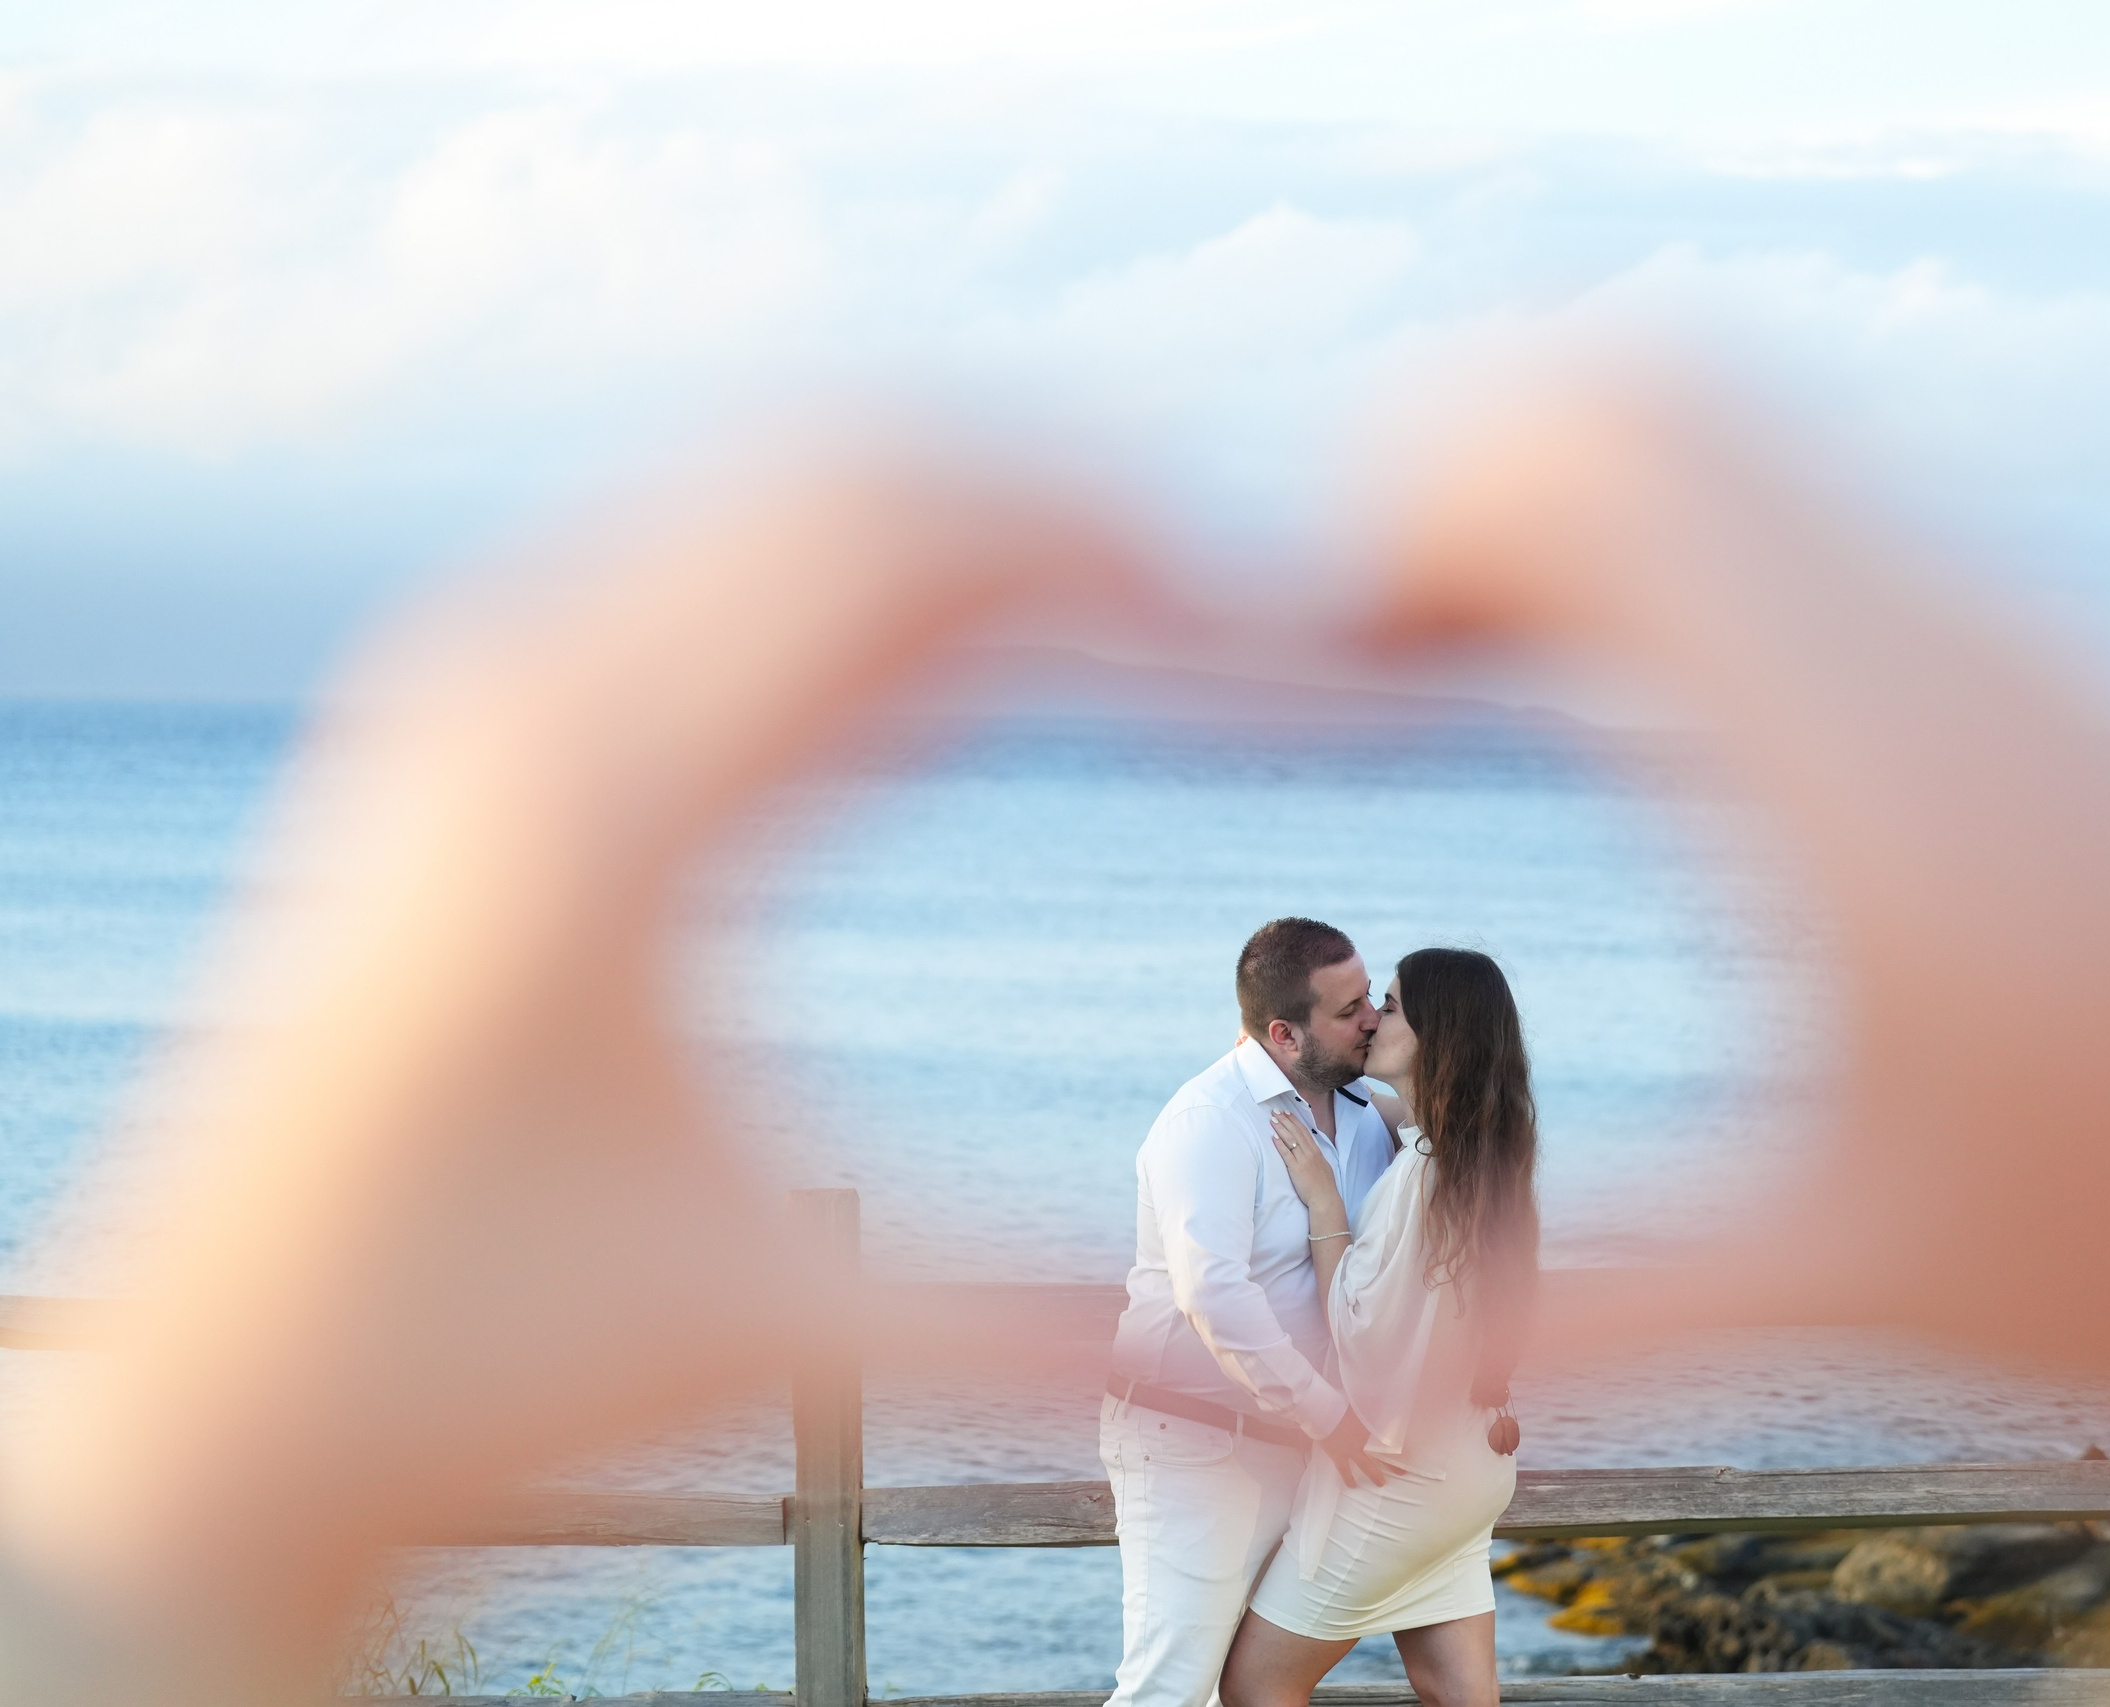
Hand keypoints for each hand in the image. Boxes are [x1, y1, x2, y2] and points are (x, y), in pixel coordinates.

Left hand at [0, 427, 1172, 1698]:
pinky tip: (963, 667)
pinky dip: (857, 566)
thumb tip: (1309, 1387)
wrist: (216, 1404)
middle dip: (1069, 514)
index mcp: (601, 812)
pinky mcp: (465, 712)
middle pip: (853, 472)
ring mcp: (473, 681)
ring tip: (1135, 629)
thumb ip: (1056, 1329)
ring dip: (965, 526)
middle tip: (1235, 618)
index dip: (1126, 565)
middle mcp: (515, 692)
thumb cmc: (466, 1368)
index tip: (1275, 632)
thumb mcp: (778, 1335)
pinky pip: (698, 550)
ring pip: (771, 486)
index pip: (912, 559)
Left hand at [1269, 1111, 1346, 1226]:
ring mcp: (1303, 1160)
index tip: (1287, 1113)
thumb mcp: (1323, 1167)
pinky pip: (1286, 1154)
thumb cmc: (1324, 1186)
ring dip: (1281, 1128)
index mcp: (1316, 1152)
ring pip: (1291, 1140)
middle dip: (1286, 1120)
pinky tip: (1273, 1137)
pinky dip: (1280, 1144)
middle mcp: (1310, 1153)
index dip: (1295, 1121)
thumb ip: (1316, 1157)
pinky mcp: (1296, 1168)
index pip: (1304, 1132)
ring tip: (1273, 1119)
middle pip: (1296, 1132)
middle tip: (1276, 1111)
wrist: (1325, 1198)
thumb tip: (1311, 1152)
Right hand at [1318, 1408, 1402, 1487]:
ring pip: (1365, 1465)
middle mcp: (1363, 1442)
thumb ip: (1373, 1402)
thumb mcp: (1360, 1403)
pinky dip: (1348, 1477)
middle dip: (1392, 1464)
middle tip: (1403, 1473)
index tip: (1408, 1453)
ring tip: (1381, 1484)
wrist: (1322, 1412)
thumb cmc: (1340, 1405)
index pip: (1388, 1439)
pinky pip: (1344, 1469)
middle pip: (1381, 1455)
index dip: (1398, 1446)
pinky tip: (1351, 1486)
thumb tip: (1386, 1397)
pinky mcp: (1337, 1456)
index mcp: (1370, 1428)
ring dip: (1374, 1474)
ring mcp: (1351, 1451)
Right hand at [1365, 355, 2109, 1490]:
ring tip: (1449, 653)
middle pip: (1629, 385)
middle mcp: (1927, 647)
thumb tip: (1352, 1374)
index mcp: (1860, 780)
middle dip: (1443, 474)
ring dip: (1546, 483)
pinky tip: (1595, 679)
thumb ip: (1575, 1308)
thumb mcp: (1836, 1286)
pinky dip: (1647, 517)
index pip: (1592, 475)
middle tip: (1358, 649)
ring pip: (1715, 406)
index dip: (1399, 522)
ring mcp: (1982, 621)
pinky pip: (1789, 485)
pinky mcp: (2008, 641)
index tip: (1313, 667)